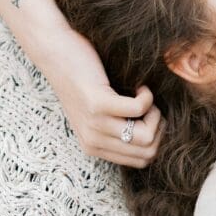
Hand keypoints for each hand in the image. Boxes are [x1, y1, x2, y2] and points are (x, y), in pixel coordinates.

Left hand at [43, 29, 162, 167]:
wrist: (57, 54)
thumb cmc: (84, 79)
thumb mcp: (96, 114)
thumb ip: (116, 128)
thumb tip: (154, 134)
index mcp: (94, 147)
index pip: (142, 161)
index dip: (156, 137)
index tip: (148, 116)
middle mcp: (93, 141)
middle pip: (148, 152)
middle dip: (159, 127)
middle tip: (149, 106)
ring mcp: (95, 124)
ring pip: (146, 137)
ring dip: (154, 112)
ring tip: (143, 96)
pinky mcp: (98, 103)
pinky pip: (139, 109)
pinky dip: (146, 96)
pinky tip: (139, 86)